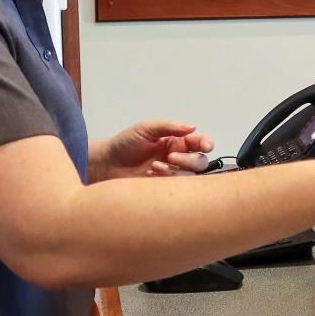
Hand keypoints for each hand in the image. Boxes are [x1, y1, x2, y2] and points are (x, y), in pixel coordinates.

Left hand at [93, 120, 214, 182]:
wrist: (107, 164)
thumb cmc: (125, 144)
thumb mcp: (146, 129)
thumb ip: (169, 126)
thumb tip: (192, 127)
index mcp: (177, 142)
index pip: (200, 142)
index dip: (206, 144)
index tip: (205, 146)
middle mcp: (178, 158)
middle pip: (200, 162)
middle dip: (189, 159)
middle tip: (171, 156)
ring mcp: (172, 174)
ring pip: (191, 176)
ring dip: (176, 170)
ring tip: (155, 166)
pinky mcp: (165, 188)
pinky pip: (178, 188)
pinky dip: (168, 179)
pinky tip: (152, 173)